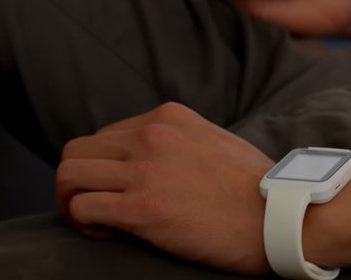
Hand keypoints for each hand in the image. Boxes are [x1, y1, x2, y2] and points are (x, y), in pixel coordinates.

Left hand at [56, 103, 274, 274]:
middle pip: (77, 151)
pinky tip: (108, 234)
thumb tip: (155, 157)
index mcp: (168, 116)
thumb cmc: (256, 187)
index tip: (120, 190)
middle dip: (77, 181)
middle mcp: (151, 135)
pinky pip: (81, 209)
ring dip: (71, 201)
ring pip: (68, 175)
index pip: (106, 134)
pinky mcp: (142, 209)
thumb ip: (180, 140)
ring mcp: (145, 171)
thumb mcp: (214, 140)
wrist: (282, 216)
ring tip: (94, 221)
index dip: (105, 167)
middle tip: (92, 206)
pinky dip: (83, 224)